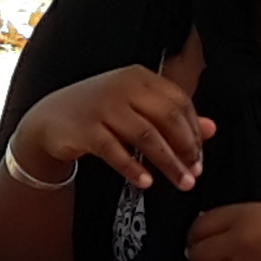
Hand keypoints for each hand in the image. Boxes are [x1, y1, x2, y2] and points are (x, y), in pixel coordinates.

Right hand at [11, 66, 215, 192]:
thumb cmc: (98, 113)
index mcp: (139, 77)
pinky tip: (145, 182)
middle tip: (194, 174)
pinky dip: (133, 167)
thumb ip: (172, 116)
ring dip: (168, 162)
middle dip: (186, 149)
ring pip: (146, 135)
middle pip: (167, 117)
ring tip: (180, 182)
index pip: (179, 102)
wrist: (49, 119)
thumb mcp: (135, 108)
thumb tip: (210, 128)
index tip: (199, 157)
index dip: (194, 132)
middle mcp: (123, 86)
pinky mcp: (85, 129)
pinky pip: (115, 150)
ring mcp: (103, 106)